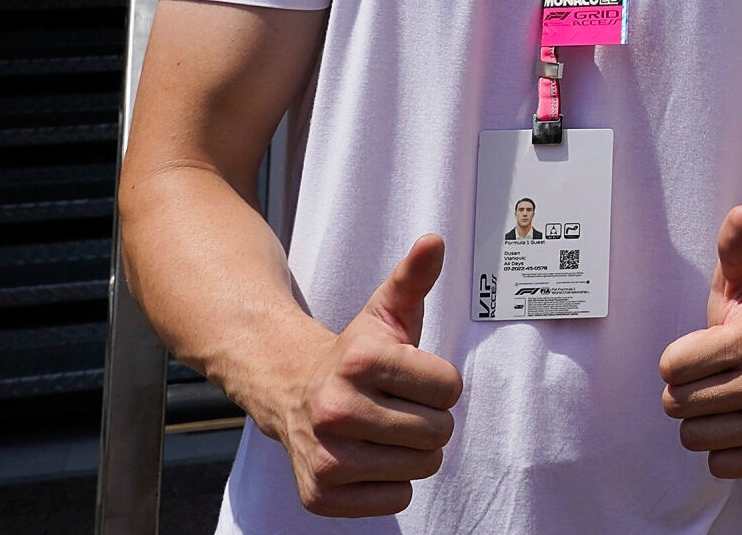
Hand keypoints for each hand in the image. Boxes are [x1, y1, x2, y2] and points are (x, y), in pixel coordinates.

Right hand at [276, 235, 463, 516]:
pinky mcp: (320, 495)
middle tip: (399, 407)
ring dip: (413, 452)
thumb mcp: (384, 312)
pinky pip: (396, 500)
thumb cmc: (356, 355)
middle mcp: (336, 409)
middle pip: (439, 432)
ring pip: (422, 467)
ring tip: (385, 432)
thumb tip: (434, 240)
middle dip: (429, 419)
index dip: (439, 383)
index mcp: (359, 361)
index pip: (450, 388)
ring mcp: (326, 456)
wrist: (292, 391)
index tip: (412, 378)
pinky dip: (391, 485)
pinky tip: (368, 459)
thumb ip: (414, 277)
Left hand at [660, 207, 741, 478]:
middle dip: (688, 392)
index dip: (679, 360)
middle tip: (717, 376)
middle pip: (677, 407)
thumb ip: (734, 247)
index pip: (669, 368)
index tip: (706, 350)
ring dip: (704, 421)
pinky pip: (719, 466)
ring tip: (729, 399)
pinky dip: (725, 450)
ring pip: (694, 439)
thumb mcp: (740, 284)